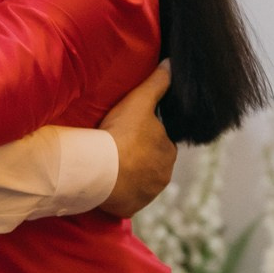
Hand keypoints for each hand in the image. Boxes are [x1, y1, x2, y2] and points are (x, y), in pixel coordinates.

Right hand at [98, 63, 175, 217]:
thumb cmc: (122, 133)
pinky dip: (117, 194)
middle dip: (138, 158)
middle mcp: (163, 177)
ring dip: (128, 176)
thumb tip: (173, 64)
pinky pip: (124, 200)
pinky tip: (104, 183)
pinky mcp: (129, 208)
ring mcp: (146, 195)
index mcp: (169, 152)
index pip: (161, 142)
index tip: (128, 132)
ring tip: (108, 165)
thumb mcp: (139, 101)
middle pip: (151, 164)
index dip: (145, 136)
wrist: (100, 169)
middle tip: (116, 148)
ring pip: (138, 183)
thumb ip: (157, 83)